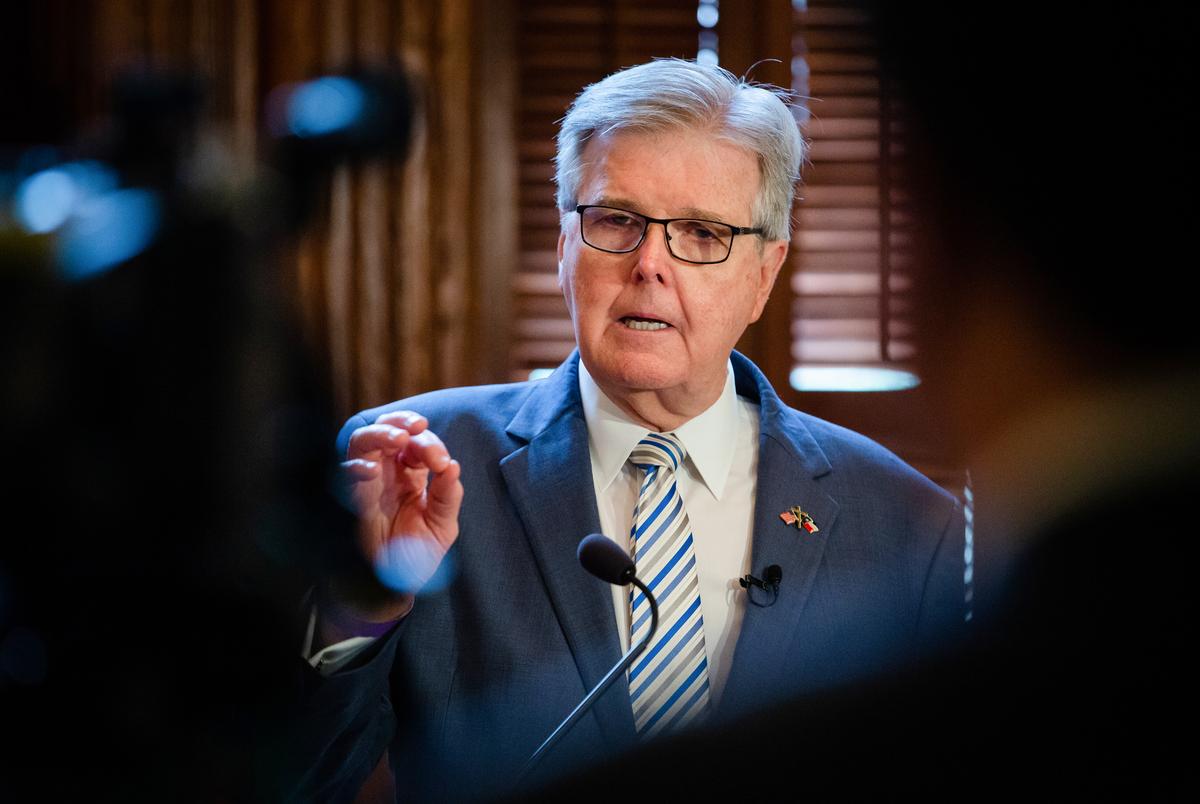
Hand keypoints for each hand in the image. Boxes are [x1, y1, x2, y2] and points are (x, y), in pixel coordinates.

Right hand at [338, 411, 463, 619]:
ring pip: (363, 441)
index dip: (430, 444)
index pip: (418, 443)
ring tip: (400, 438)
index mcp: (412, 474)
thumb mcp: (442, 526)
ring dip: (380, 433)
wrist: (393, 586)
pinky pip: (343, 474)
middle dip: (402, 421)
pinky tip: (370, 471)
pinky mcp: (350, 499)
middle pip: (388, 430)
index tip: (442, 464)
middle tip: (418, 428)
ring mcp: (367, 482)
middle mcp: (388, 472)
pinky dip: (354, 466)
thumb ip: (447, 496)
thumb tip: (452, 467)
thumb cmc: (416, 553)